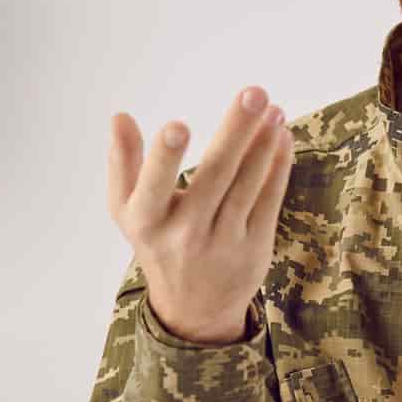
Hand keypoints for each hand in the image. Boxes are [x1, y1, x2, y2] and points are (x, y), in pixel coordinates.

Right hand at [106, 86, 294, 344]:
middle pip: (215, 175)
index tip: (177, 126)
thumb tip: (119, 116)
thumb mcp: (128, 210)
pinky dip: (277, 165)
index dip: (164, 159)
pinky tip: (281, 136)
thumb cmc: (157, 241)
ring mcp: (223, 242)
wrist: (194, 308)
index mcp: (146, 221)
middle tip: (254, 93)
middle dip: (236, 131)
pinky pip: (269, 199)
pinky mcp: (255, 247)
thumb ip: (123, 162)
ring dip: (264, 141)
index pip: (154, 187)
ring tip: (273, 108)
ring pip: (248, 184)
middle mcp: (185, 234)